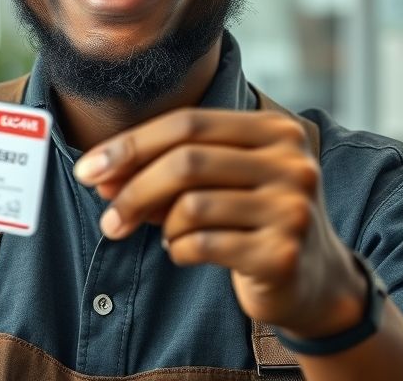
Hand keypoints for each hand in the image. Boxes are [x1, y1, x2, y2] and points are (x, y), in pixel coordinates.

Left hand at [73, 109, 365, 336]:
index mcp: (273, 129)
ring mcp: (292, 207)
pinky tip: (184, 251)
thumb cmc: (251, 215)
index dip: (131, 144)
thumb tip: (101, 176)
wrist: (314, 279)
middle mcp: (291, 161)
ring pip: (190, 206)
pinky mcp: (283, 253)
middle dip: (133, 189)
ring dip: (161, 225)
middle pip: (186, 161)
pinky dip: (178, 249)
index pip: (186, 122)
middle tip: (108, 218)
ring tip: (167, 234)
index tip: (88, 169)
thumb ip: (166, 168)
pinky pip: (202, 245)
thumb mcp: (218, 178)